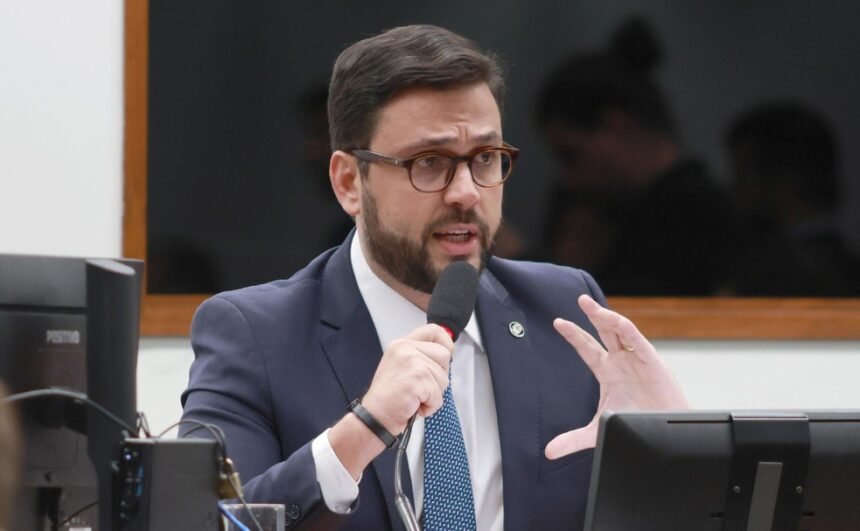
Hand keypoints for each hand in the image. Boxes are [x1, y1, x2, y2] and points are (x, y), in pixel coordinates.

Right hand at [361, 324, 453, 435]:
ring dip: (433, 395)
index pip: (434, 330)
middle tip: (421, 387)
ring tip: (414, 398)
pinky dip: (430, 406)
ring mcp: (412, 362)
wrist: (374, 417)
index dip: (446, 342)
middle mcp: (405, 348)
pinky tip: (414, 405)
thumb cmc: (388, 398)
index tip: (446, 353)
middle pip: (444, 355)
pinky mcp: (418, 378)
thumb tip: (445, 353)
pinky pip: (438, 396)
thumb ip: (420, 356)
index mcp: (401, 344)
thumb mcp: (401, 366)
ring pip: (444, 378)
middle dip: (439, 376)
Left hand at [544, 294, 687, 458]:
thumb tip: (549, 451)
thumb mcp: (597, 430)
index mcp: (607, 370)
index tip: (558, 323)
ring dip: (607, 317)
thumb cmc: (635, 422)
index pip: (587, 348)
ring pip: (620, 332)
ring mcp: (636, 359)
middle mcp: (620, 360)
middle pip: (603, 332)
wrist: (663, 432)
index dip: (574, 335)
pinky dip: (628, 332)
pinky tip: (617, 322)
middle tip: (580, 300)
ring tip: (592, 306)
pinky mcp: (652, 362)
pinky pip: (639, 342)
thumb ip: (573, 438)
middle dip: (592, 316)